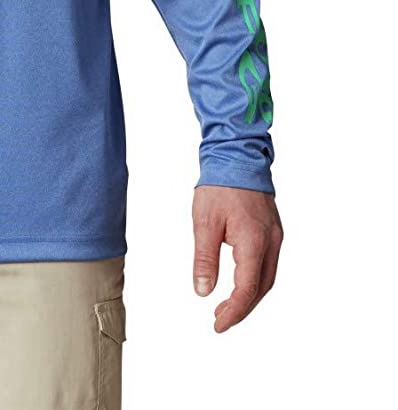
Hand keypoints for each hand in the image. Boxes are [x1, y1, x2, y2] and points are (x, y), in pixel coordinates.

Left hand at [192, 185, 282, 332]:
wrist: (237, 154)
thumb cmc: (219, 185)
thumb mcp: (204, 222)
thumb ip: (204, 259)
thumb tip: (203, 291)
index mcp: (254, 241)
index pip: (246, 288)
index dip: (234, 311)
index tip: (218, 325)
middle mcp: (271, 242)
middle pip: (261, 287)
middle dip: (242, 308)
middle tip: (220, 319)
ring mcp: (275, 236)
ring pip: (267, 277)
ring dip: (249, 295)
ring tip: (227, 306)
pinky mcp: (273, 230)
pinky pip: (268, 263)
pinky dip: (254, 279)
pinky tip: (239, 282)